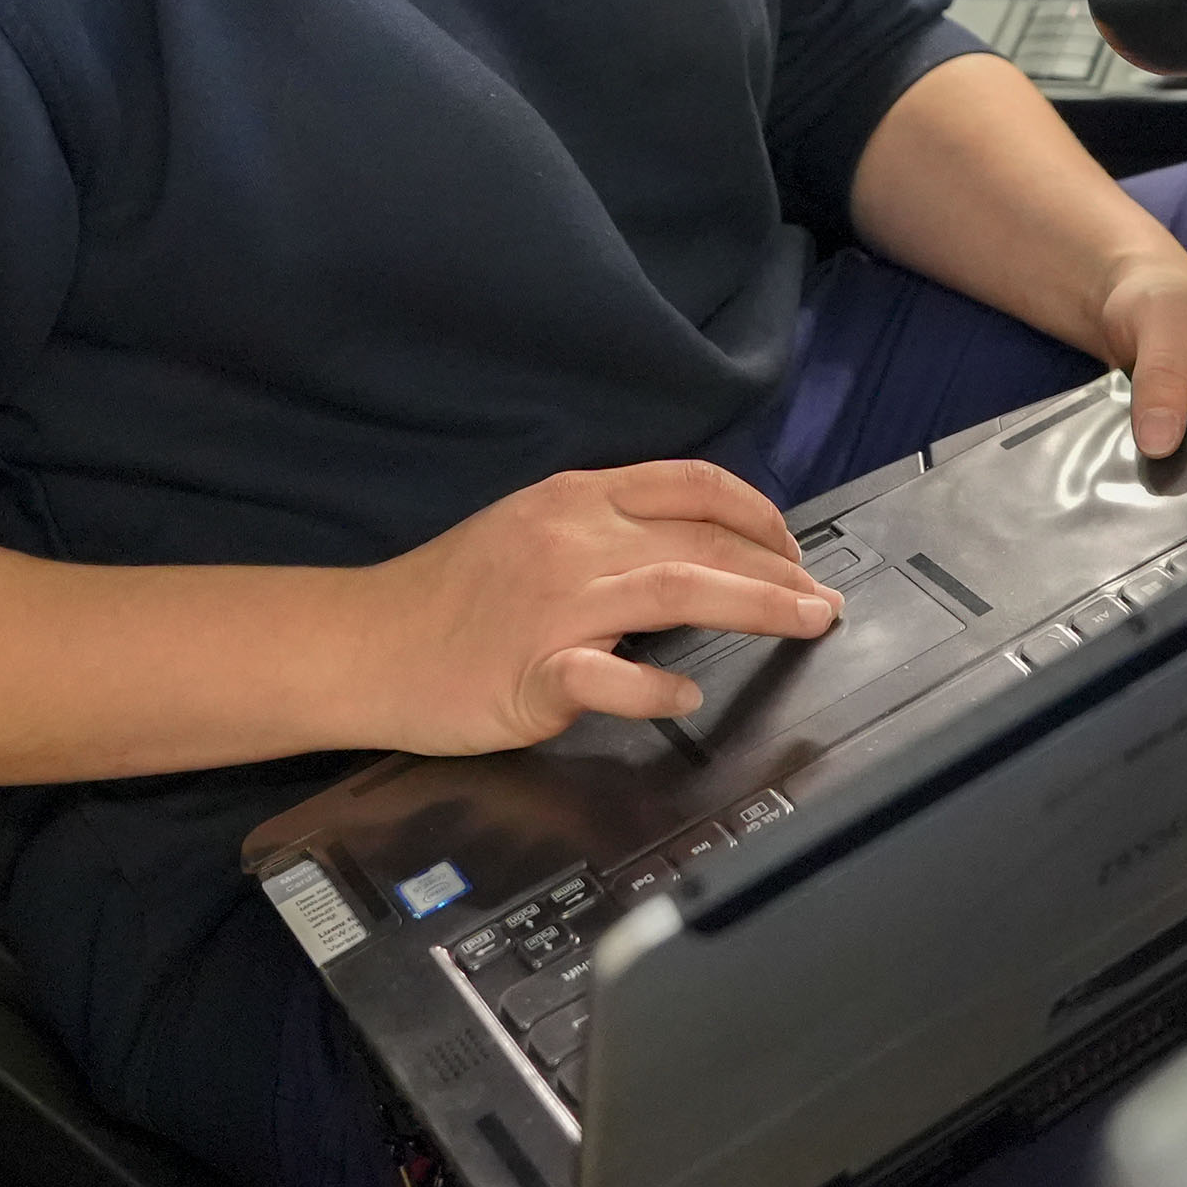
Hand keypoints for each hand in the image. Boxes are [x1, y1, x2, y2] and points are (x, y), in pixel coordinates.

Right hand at [347, 461, 839, 755]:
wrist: (364, 645)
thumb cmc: (447, 598)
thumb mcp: (530, 532)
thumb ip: (604, 534)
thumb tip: (688, 555)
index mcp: (577, 500)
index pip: (692, 486)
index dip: (759, 513)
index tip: (794, 546)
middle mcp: (575, 540)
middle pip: (703, 539)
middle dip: (779, 568)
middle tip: (823, 599)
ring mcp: (557, 603)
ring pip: (679, 587)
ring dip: (756, 605)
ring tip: (805, 623)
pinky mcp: (535, 668)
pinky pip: (611, 677)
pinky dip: (657, 690)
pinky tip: (687, 700)